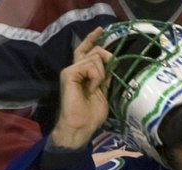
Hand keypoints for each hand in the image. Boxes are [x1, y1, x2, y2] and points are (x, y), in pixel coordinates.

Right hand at [50, 27, 112, 149]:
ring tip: (94, 90)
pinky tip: (91, 89)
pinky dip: (95, 77)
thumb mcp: (103, 93)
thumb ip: (105, 77)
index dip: (93, 39)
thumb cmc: (91, 115)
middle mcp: (75, 68)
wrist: (80, 126)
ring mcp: (71, 69)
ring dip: (101, 75)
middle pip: (94, 51)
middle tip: (108, 73)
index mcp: (82, 73)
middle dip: (107, 58)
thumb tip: (112, 63)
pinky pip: (89, 66)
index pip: (87, 50)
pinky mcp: (69, 73)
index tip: (101, 30)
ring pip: (95, 58)